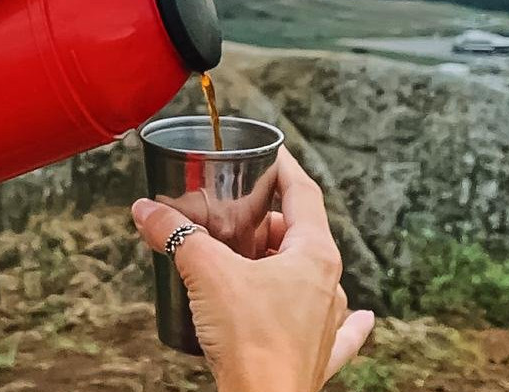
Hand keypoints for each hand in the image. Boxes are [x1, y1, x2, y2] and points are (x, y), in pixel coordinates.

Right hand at [131, 147, 374, 391]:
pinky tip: (362, 319)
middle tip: (237, 215)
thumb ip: (177, 236)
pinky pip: (341, 331)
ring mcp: (328, 321)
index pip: (303, 193)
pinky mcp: (320, 355)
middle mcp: (329, 284)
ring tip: (258, 259)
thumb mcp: (207, 275)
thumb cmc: (250, 341)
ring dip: (287, 264)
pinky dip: (347, 321)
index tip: (270, 153)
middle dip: (268, 222)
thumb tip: (147, 211)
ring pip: (312, 278)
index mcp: (314, 254)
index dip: (284, 168)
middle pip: (301, 235)